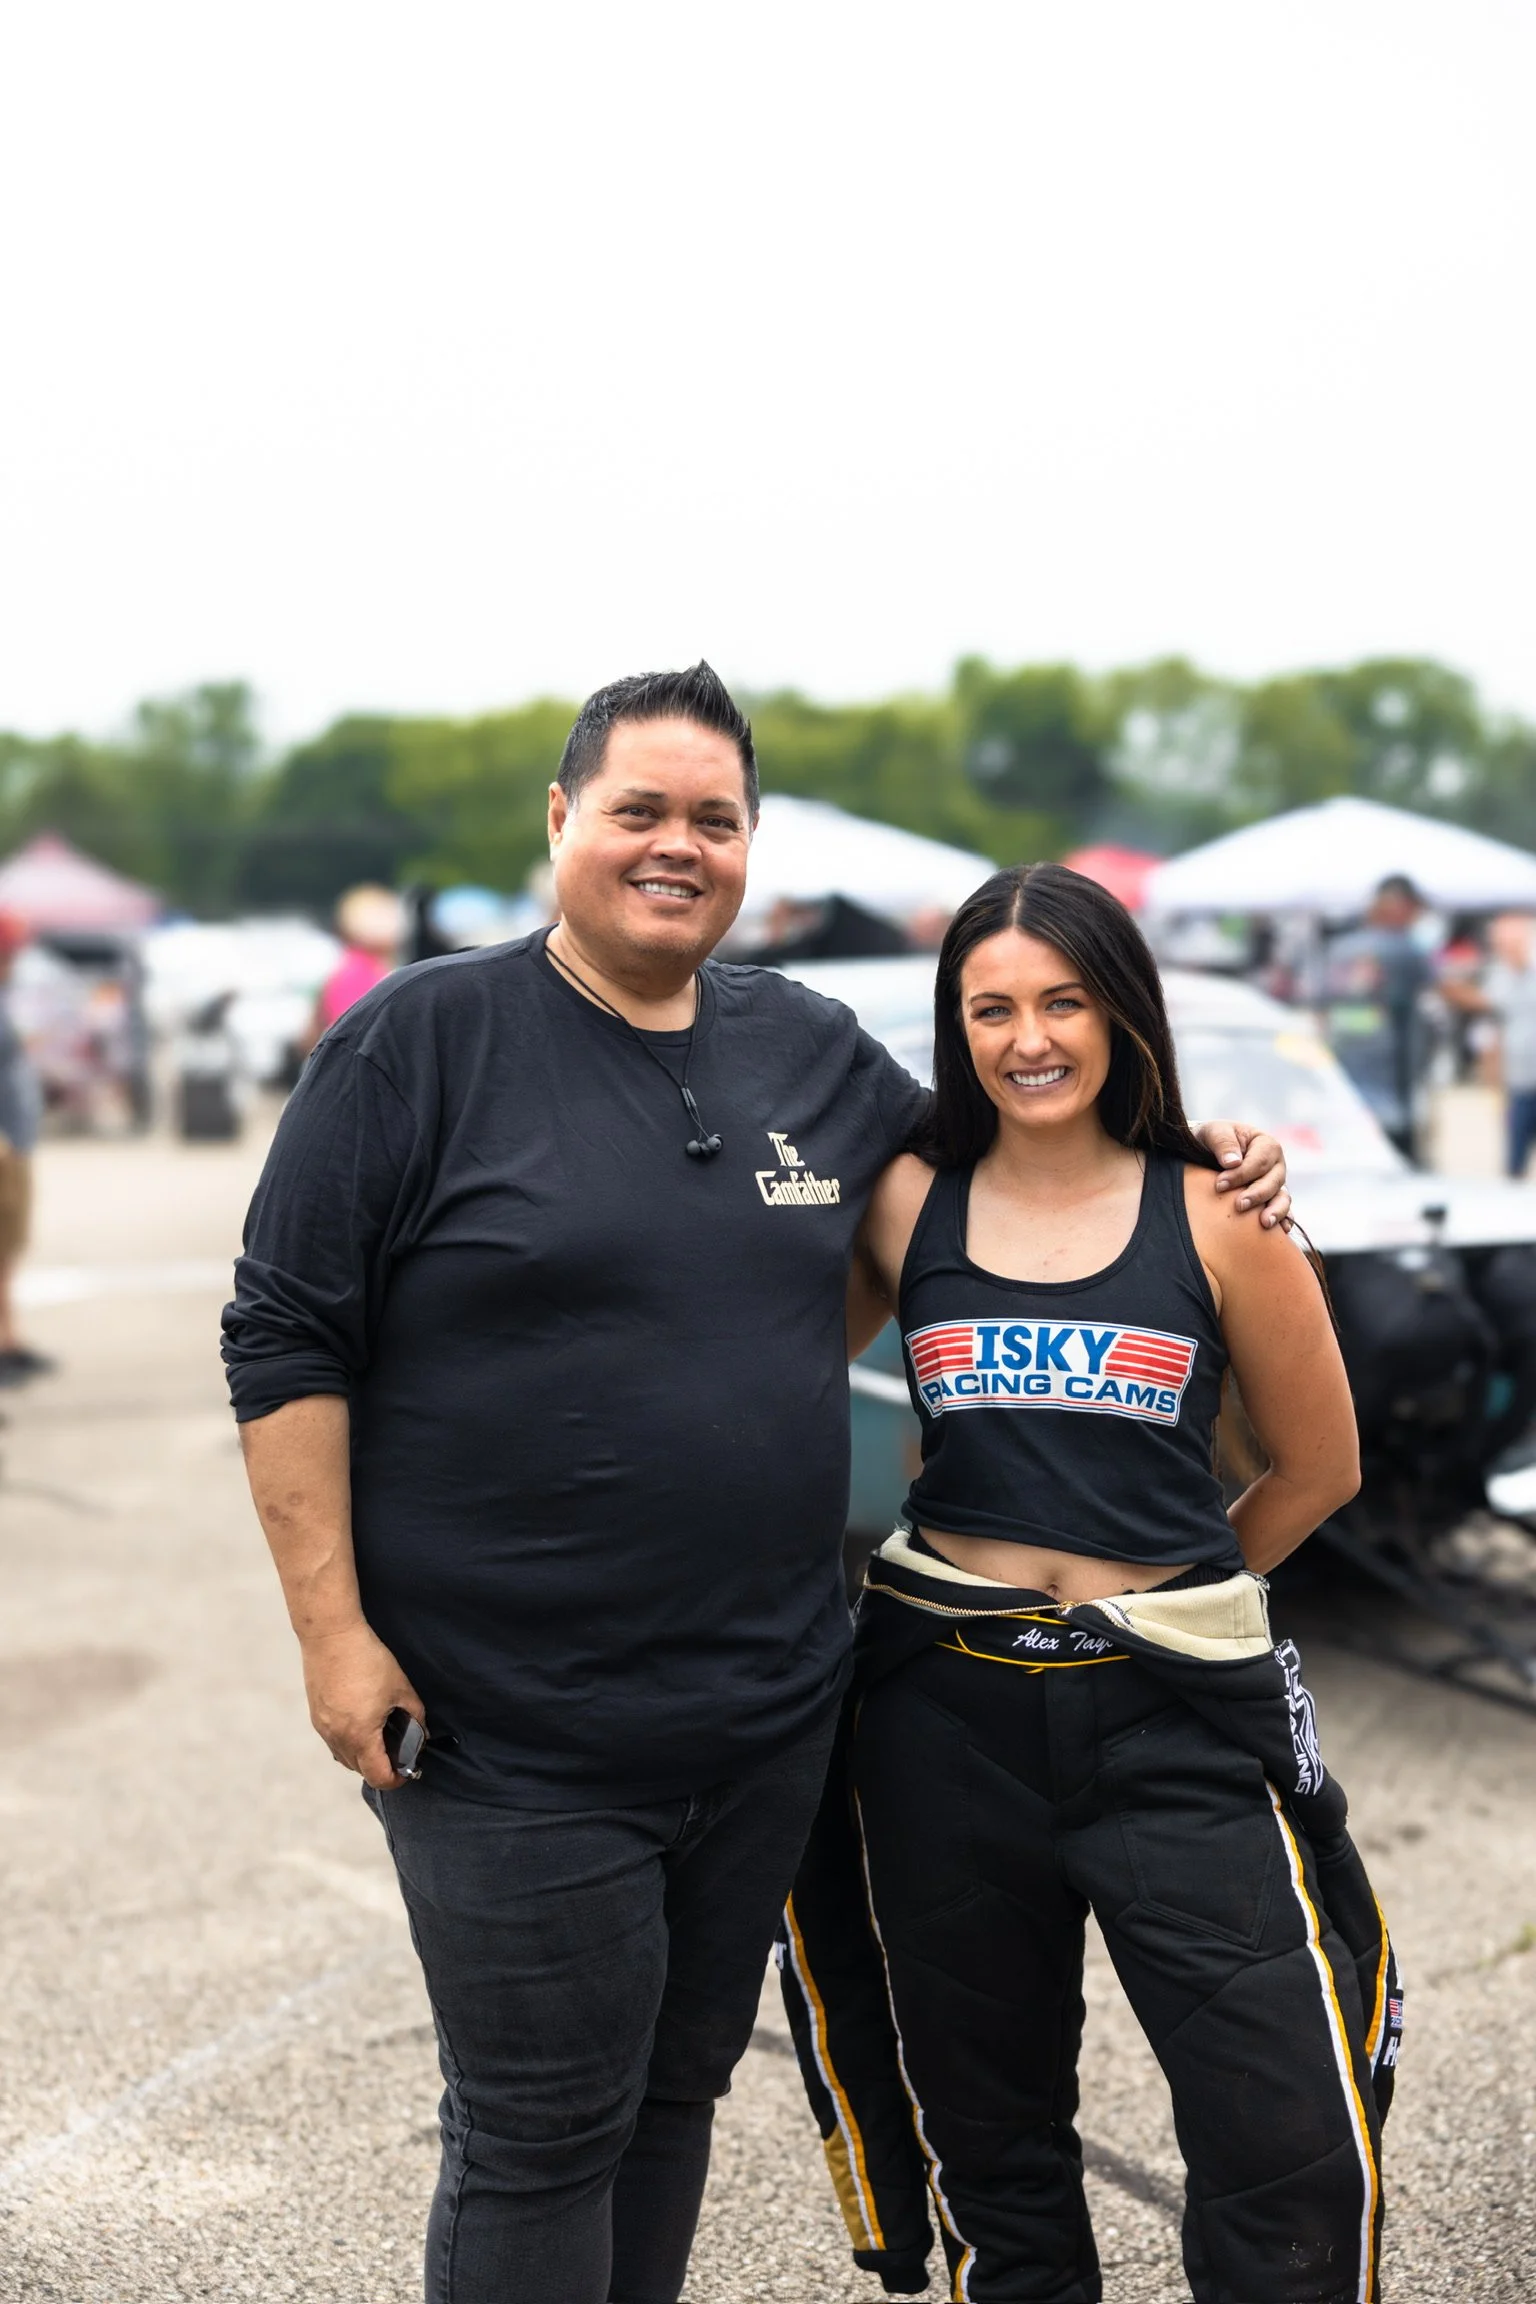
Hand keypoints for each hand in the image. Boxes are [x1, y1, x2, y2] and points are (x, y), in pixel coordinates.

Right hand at [299, 1619, 426, 1788]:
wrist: (331, 1636)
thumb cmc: (367, 1660)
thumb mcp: (401, 1688)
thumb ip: (415, 1716)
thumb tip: (422, 1733)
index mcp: (361, 1735)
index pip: (378, 1777)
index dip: (396, 1780)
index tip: (407, 1771)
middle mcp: (337, 1737)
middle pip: (360, 1770)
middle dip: (381, 1768)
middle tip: (398, 1752)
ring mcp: (323, 1728)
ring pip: (344, 1758)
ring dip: (363, 1757)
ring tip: (380, 1738)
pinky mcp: (316, 1715)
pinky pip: (333, 1742)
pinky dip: (348, 1743)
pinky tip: (360, 1724)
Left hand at [1195, 1120, 1291, 1230]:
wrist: (1207, 1152)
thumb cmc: (1212, 1139)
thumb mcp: (1214, 1132)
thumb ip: (1223, 1142)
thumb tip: (1233, 1162)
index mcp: (1266, 1145)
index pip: (1259, 1162)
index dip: (1241, 1174)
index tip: (1219, 1185)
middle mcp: (1276, 1165)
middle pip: (1273, 1181)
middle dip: (1256, 1194)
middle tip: (1239, 1205)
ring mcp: (1276, 1184)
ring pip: (1283, 1198)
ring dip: (1275, 1211)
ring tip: (1264, 1223)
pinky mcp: (1272, 1200)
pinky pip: (1284, 1212)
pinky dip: (1284, 1220)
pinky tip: (1280, 1231)